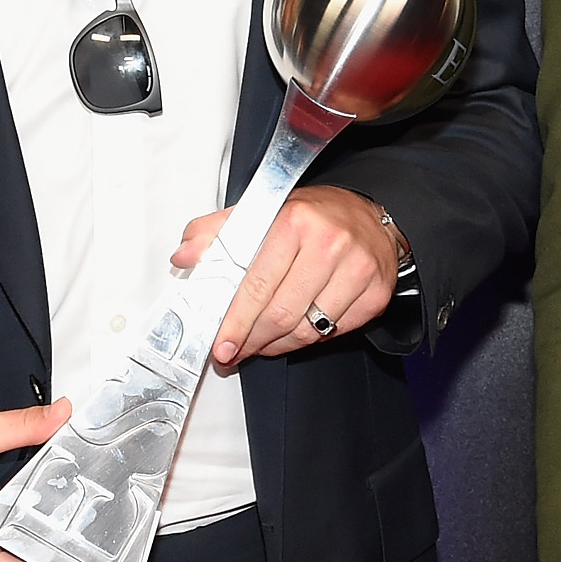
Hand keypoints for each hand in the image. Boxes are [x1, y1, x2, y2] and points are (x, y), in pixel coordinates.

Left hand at [177, 187, 397, 366]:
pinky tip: (291, 335)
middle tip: (233, 350)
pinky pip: (332, 334)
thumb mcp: (261, 211)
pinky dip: (306, 341)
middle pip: (281, 314)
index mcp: (295, 221)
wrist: (370, 216)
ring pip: (307, 331)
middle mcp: (330, 244)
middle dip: (250, 339)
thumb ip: (217, 231)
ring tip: (258, 344)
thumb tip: (185, 255)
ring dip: (275, 345)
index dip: (234, 320)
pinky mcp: (375, 294)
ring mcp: (358, 271)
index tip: (220, 342)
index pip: (257, 284)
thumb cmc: (313, 216)